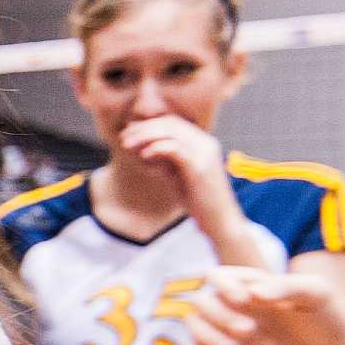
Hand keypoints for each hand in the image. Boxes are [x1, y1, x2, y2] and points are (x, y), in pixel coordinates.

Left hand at [119, 115, 238, 237]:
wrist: (221, 222)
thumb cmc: (200, 202)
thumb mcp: (180, 176)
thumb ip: (166, 160)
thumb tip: (145, 149)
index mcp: (203, 143)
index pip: (173, 123)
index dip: (149, 125)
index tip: (129, 133)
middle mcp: (206, 143)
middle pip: (170, 123)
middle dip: (144, 128)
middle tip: (124, 137)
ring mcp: (204, 153)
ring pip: (171, 132)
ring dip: (145, 135)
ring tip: (127, 144)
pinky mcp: (199, 167)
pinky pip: (174, 148)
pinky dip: (156, 148)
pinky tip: (143, 155)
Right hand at [183, 266, 344, 344]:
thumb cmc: (326, 320)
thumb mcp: (318, 294)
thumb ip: (288, 286)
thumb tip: (254, 293)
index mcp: (251, 284)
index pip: (216, 275)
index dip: (223, 286)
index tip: (245, 301)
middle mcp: (234, 306)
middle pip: (199, 300)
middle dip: (218, 316)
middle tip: (249, 331)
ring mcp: (229, 331)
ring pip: (193, 325)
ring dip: (208, 337)